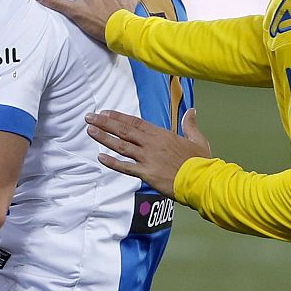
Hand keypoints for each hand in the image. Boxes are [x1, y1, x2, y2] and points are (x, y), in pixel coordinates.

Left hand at [86, 109, 210, 197]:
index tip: (105, 112)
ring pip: (121, 146)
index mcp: (162, 135)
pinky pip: (125, 167)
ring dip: (104, 138)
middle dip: (105, 123)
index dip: (119, 117)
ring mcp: (147, 158)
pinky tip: (100, 158)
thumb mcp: (197, 139)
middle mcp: (151, 144)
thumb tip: (191, 110)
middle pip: (124, 130)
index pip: (135, 122)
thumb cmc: (201, 162)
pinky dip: (112, 162)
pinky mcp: (146, 173)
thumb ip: (190, 124)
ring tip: (90, 131)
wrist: (201, 180)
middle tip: (89, 117)